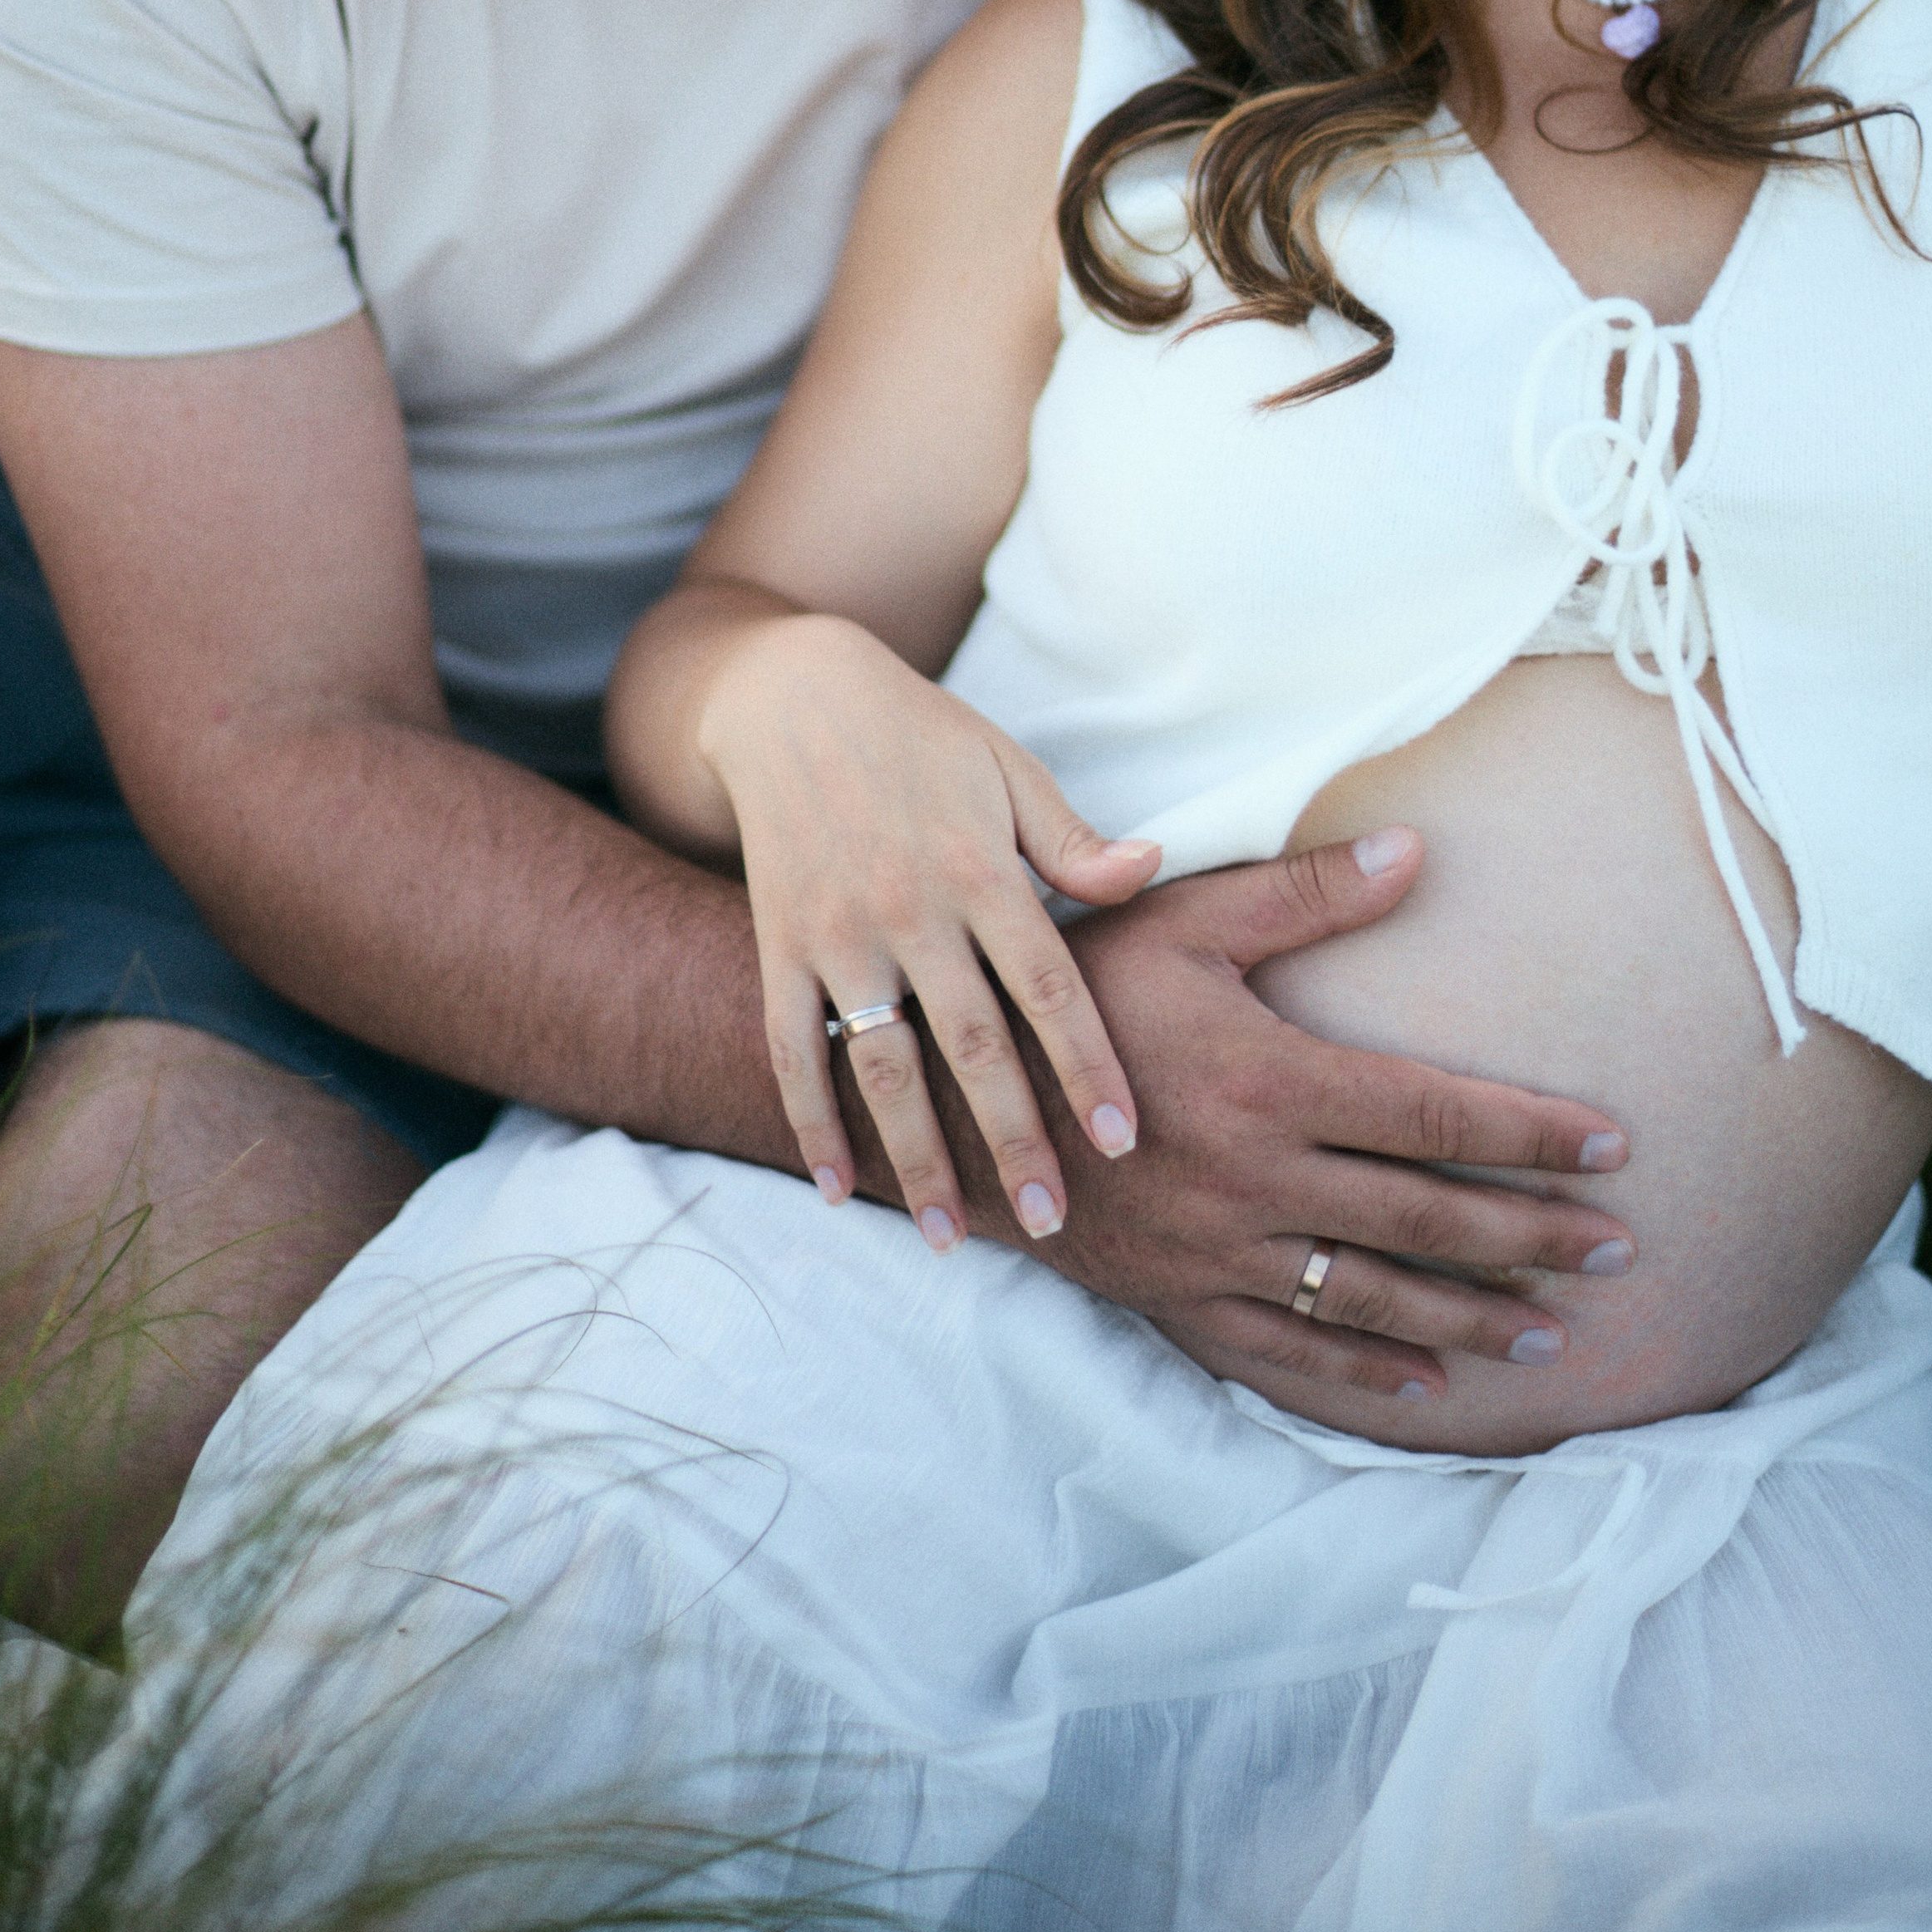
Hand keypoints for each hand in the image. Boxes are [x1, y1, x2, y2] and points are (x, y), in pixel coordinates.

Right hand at [699, 614, 1159, 1242]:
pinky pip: (789, 1049)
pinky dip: (811, 1123)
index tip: (1123, 1140)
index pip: (1048, 985)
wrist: (789, 695)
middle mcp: (907, 907)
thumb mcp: (1008, 768)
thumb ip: (1075, 840)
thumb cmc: (922, 736)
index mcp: (978, 866)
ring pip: (882, 1066)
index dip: (1088, 1064)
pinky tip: (840, 1190)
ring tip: (953, 1236)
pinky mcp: (777, 945)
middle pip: (972, 1044)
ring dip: (917, 1157)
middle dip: (1014, 1139)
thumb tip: (1154, 868)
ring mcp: (835, 933)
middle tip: (1051, 1223)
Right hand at [960, 829, 1636, 1407]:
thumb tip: (1415, 850)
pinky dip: (1364, 1371)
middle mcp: (1263, 1180)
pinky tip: (1424, 1384)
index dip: (1533, 1134)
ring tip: (1552, 1333)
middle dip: (1534, 1238)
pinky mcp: (1183, 1298)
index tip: (1616, 1149)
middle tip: (1621, 1254)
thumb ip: (1303, 894)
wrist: (954, 1100)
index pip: (1437, 1116)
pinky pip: (1291, 1351)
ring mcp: (1225, 1252)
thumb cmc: (1073, 992)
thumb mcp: (1182, 920)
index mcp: (1274, 1082)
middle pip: (1429, 1220)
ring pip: (1375, 1298)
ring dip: (1472, 1319)